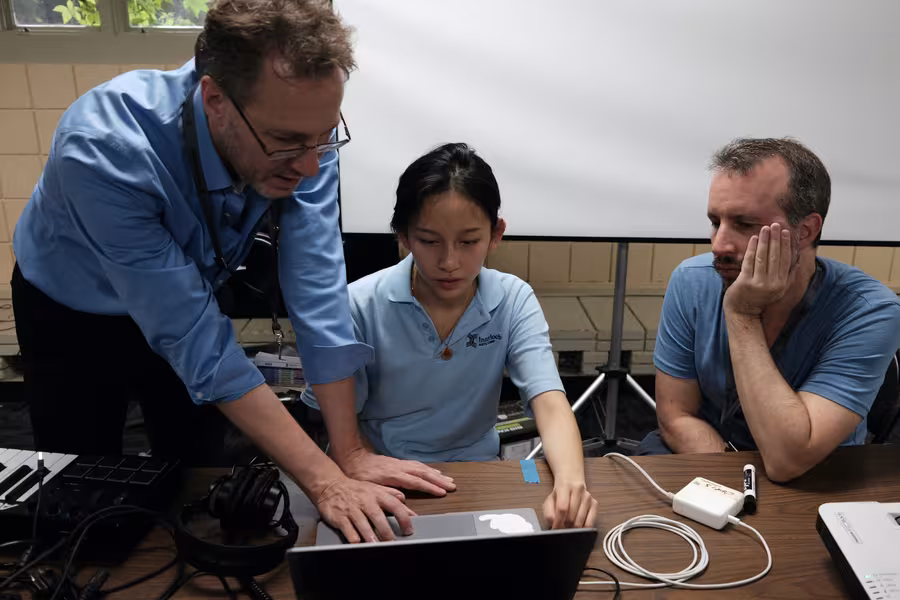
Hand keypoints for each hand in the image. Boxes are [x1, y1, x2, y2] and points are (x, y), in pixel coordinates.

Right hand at [313, 475, 416, 542]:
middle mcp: (365, 501)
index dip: (403, 518)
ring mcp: (352, 509)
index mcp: (377, 494)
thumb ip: (394, 500)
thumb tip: (411, 513)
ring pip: (362, 523)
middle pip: (378, 516)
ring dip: (370, 535)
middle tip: (392, 542)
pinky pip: (347, 528)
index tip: (408, 530)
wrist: (331, 485)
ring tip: (377, 545)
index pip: (394, 505)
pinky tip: (357, 542)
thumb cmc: (356, 490)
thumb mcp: (377, 490)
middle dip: (386, 531)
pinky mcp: (339, 517)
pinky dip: (352, 536)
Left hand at [337, 448, 456, 495]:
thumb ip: (385, 492)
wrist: (351, 457)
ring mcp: (399, 463)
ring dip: (435, 474)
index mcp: (393, 474)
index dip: (430, 487)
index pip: (416, 481)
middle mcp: (399, 467)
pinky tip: (432, 472)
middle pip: (423, 473)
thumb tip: (403, 499)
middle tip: (452, 486)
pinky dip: (427, 469)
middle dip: (439, 480)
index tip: (442, 492)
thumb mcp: (369, 487)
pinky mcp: (397, 462)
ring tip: (447, 480)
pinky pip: (416, 464)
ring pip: (421, 467)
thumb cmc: (358, 475)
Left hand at [542, 480, 597, 528]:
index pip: (562, 508)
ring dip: (573, 527)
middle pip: (571, 516)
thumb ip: (548, 512)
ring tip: (568, 524)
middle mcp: (578, 490)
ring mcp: (588, 497)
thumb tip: (553, 522)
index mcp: (565, 487)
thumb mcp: (550, 500)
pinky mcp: (595, 503)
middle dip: (565, 524)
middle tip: (561, 525)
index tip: (555, 528)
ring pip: (580, 521)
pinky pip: (590, 522)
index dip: (558, 521)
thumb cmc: (560, 493)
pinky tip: (578, 525)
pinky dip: (583, 527)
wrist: (572, 481)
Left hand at [724, 223, 793, 316]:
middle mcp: (772, 284)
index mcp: (782, 284)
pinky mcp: (745, 282)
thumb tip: (798, 259)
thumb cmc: (760, 298)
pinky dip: (752, 248)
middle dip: (776, 239)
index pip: (786, 260)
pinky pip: (749, 261)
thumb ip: (788, 275)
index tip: (786, 232)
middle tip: (776, 225)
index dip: (786, 244)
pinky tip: (754, 238)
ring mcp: (758, 283)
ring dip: (765, 240)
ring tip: (765, 228)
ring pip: (763, 257)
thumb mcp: (779, 289)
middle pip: (775, 256)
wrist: (743, 312)